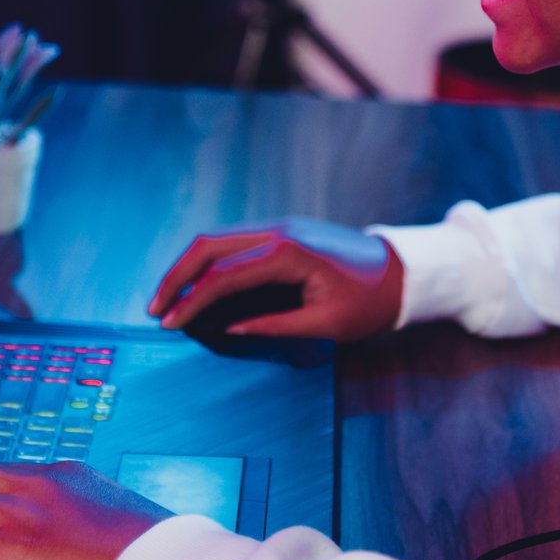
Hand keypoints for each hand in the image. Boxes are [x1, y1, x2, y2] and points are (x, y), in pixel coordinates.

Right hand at [148, 217, 404, 341]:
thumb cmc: (372, 303)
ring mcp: (280, 228)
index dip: (192, 302)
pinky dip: (210, 263)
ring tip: (170, 299)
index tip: (170, 325)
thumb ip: (274, 326)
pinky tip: (200, 287)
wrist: (404, 272)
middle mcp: (279, 231)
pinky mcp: (283, 234)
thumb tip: (230, 331)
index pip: (224, 276)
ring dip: (190, 267)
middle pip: (209, 246)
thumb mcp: (327, 325)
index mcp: (288, 253)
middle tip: (155, 308)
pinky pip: (235, 244)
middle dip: (177, 276)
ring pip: (218, 240)